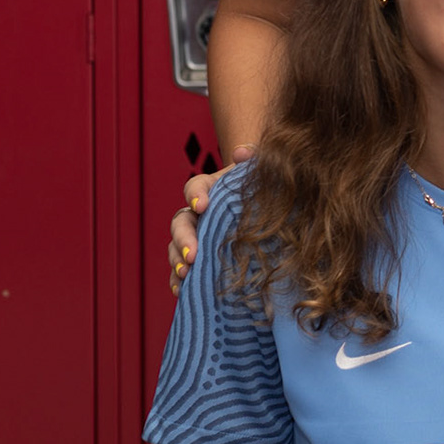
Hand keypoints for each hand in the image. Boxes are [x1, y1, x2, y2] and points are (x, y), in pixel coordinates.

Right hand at [168, 145, 254, 295]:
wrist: (267, 209)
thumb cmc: (263, 189)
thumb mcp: (262, 172)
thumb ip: (254, 159)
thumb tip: (242, 152)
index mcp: (210, 189)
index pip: (194, 187)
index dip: (196, 195)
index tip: (203, 205)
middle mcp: (198, 214)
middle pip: (181, 222)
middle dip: (183, 238)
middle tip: (193, 254)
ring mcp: (196, 237)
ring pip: (175, 247)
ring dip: (177, 261)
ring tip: (187, 274)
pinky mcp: (198, 259)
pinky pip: (180, 271)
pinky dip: (177, 281)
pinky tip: (182, 292)